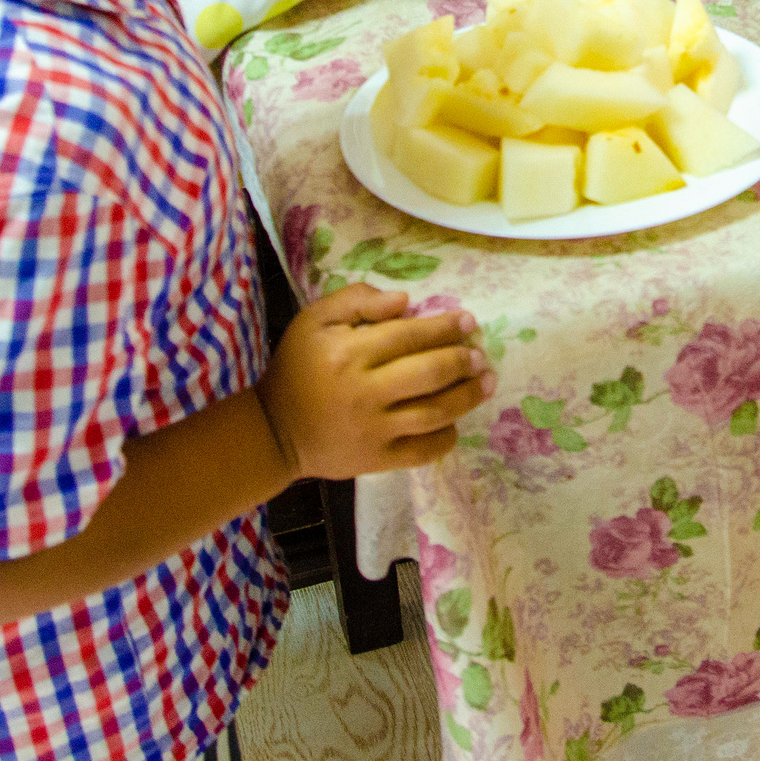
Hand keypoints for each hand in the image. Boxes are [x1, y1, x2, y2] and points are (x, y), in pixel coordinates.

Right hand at [256, 285, 492, 480]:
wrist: (274, 432)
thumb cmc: (296, 368)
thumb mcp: (314, 320)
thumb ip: (357, 300)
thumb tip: (405, 301)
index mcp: (350, 353)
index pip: (409, 336)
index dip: (445, 327)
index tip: (468, 322)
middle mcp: (366, 392)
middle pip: (429, 373)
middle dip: (463, 361)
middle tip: (480, 355)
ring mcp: (374, 430)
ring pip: (434, 413)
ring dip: (466, 396)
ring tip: (486, 383)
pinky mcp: (377, 460)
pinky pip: (422, 451)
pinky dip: (445, 437)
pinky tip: (455, 423)